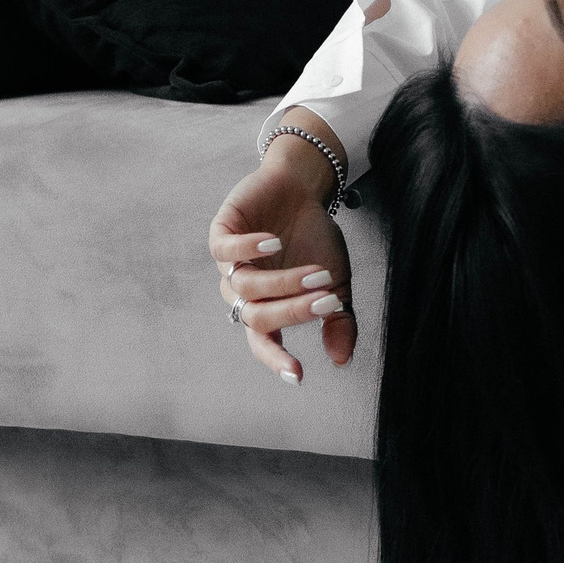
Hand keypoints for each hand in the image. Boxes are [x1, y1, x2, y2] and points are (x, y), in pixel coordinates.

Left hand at [207, 141, 355, 382]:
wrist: (302, 188)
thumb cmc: (315, 237)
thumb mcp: (336, 281)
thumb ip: (338, 319)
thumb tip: (341, 359)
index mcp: (267, 307)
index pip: (264, 343)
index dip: (277, 359)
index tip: (298, 374)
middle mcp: (244, 291)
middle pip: (257, 317)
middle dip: (293, 311)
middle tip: (327, 300)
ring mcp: (230, 263)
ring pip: (246, 286)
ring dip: (282, 282)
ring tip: (316, 273)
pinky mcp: (222, 232)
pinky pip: (223, 250)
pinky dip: (246, 248)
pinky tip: (271, 242)